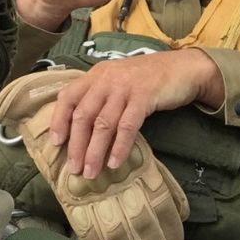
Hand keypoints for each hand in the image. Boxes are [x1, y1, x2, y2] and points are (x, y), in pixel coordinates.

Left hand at [0, 69, 189, 239]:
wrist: (184, 68)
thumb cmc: (148, 78)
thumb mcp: (118, 80)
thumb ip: (100, 96)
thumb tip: (82, 129)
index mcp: (96, 75)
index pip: (68, 96)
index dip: (59, 120)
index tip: (55, 143)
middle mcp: (107, 79)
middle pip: (84, 115)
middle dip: (76, 144)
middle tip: (74, 168)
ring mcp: (125, 87)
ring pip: (103, 123)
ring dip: (94, 151)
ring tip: (91, 172)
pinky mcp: (144, 96)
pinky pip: (127, 126)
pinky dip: (119, 146)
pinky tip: (114, 162)